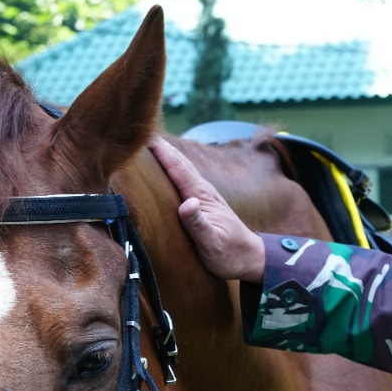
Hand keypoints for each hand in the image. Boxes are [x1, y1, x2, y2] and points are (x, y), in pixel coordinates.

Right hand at [148, 137, 265, 281]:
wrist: (250, 257)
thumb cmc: (230, 254)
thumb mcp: (212, 243)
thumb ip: (198, 224)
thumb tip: (187, 203)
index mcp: (203, 197)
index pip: (180, 170)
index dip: (163, 154)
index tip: (146, 138)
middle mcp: (204, 191)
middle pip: (181, 164)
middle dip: (163, 148)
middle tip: (142, 132)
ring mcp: (205, 196)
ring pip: (184, 169)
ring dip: (168, 155)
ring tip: (151, 143)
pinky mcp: (204, 202)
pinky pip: (186, 179)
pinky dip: (174, 168)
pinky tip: (168, 167)